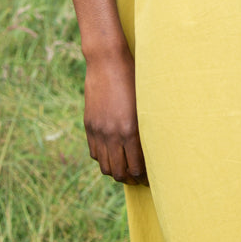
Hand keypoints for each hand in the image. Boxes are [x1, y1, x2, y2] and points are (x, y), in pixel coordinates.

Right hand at [83, 46, 148, 184]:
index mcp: (131, 130)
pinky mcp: (89, 125)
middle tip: (139, 179)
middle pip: (119, 172)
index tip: (151, 179)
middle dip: (131, 179)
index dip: (144, 177)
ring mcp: (98, 131)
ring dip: (116, 172)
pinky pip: (95, 153)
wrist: (107, 62)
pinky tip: (113, 155)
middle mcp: (113, 134)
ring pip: (105, 166)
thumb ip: (145, 128)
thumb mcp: (145, 104)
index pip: (137, 167)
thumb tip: (151, 150)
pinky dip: (103, 159)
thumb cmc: (134, 78)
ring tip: (126, 171)